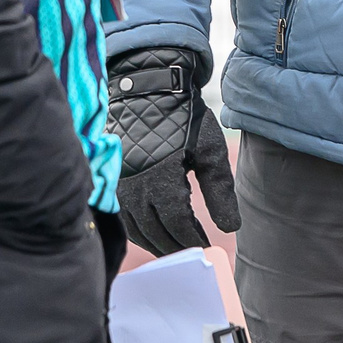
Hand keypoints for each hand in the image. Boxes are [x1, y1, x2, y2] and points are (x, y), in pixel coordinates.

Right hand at [105, 47, 240, 254]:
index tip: (206, 247)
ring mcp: (119, 187)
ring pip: (136, 230)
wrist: (146, 88)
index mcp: (161, 182)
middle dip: (176, 246)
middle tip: (192, 253)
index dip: (193, 240)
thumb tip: (231, 228)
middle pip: (156, 234)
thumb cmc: (184, 118)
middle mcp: (135, 190)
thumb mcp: (209, 150)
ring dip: (156, 242)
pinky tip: (152, 230)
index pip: (178, 226)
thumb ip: (220, 191)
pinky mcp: (111, 181)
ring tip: (175, 246)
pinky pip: (123, 218)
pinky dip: (139, 230)